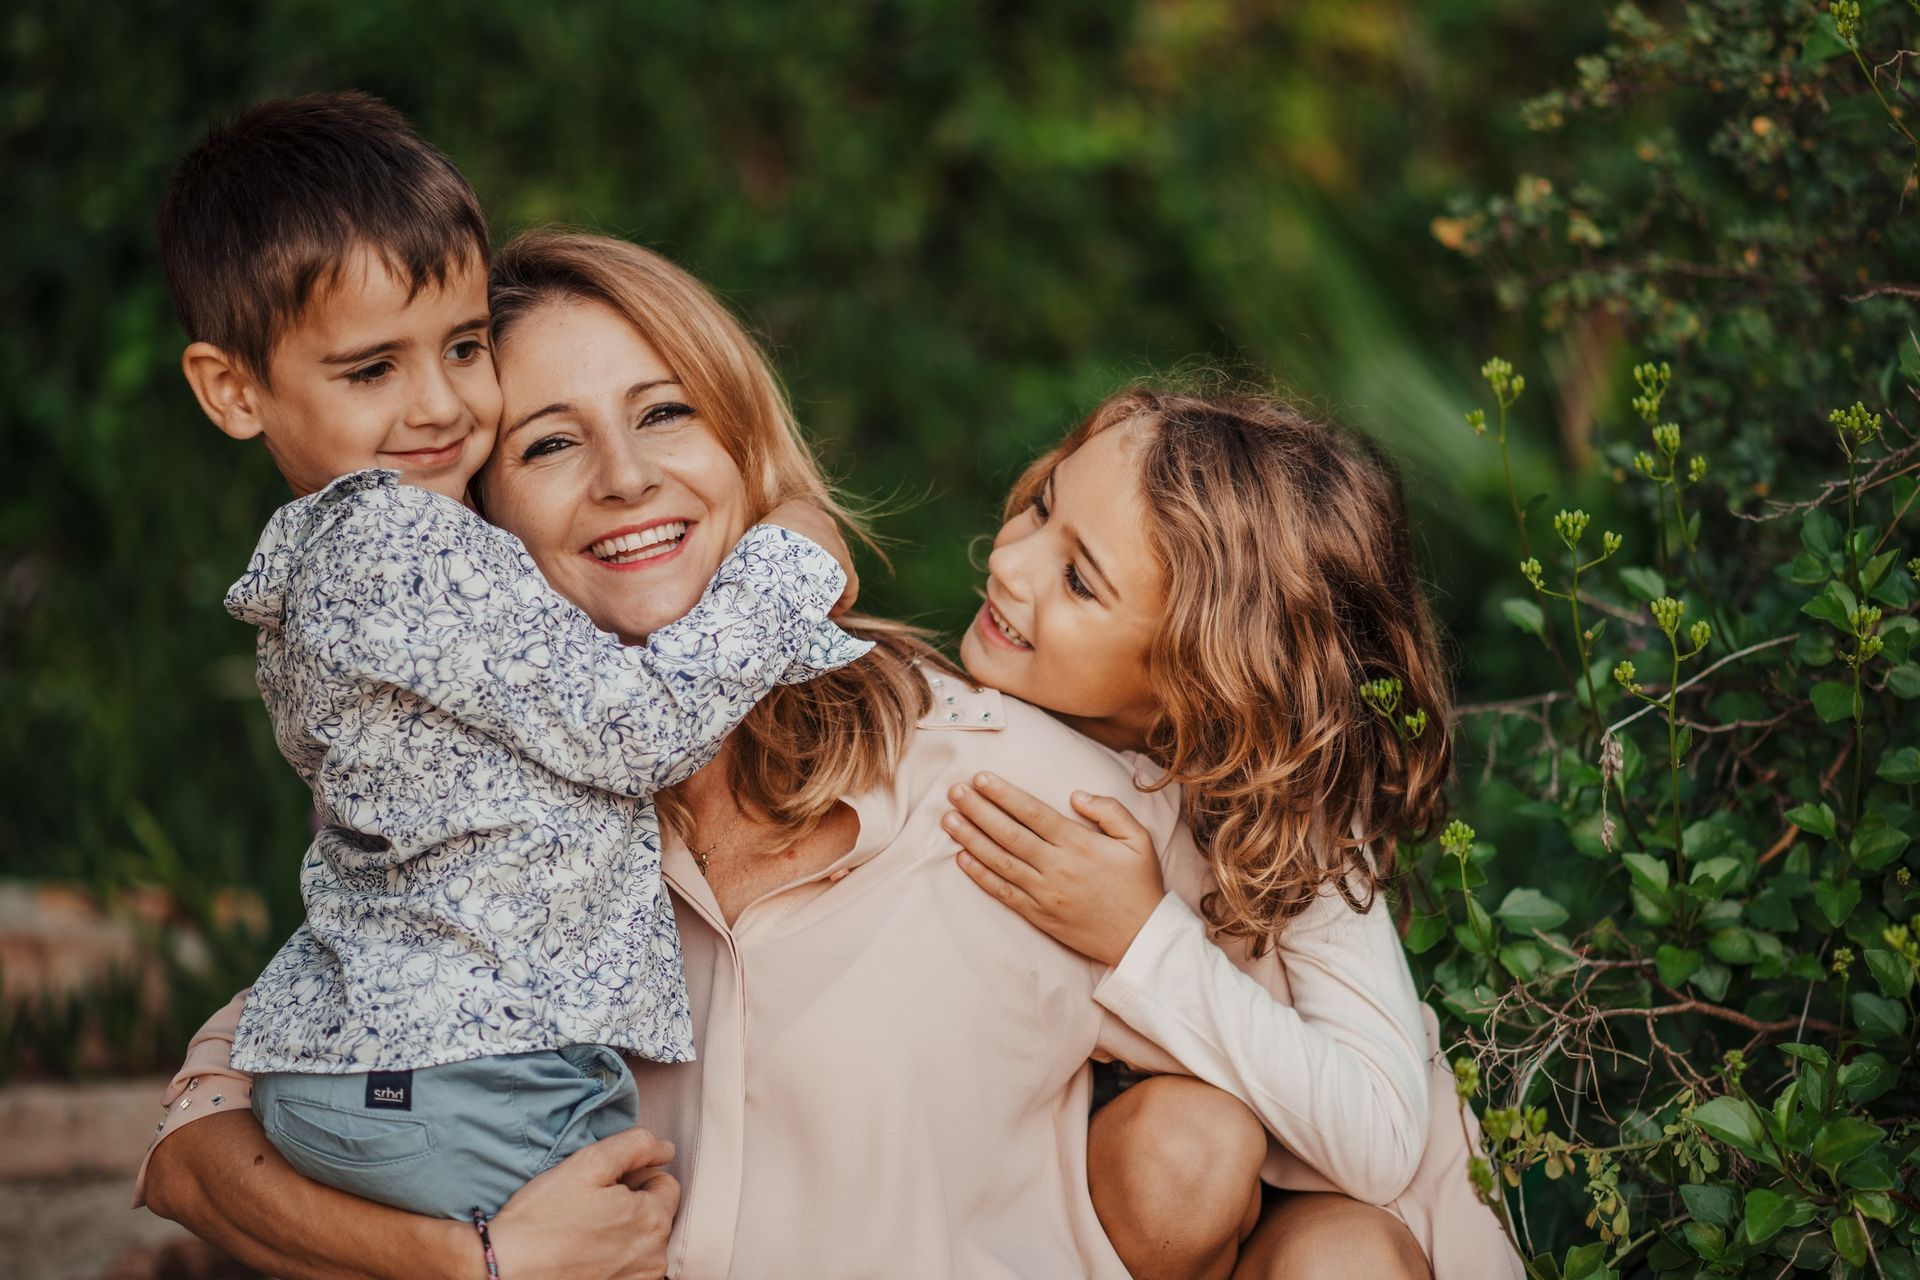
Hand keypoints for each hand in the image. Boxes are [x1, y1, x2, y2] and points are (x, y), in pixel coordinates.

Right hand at [488, 1126, 680, 1279]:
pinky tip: (585, 1251)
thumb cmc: (544, 1216)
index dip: (635, 1176)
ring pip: (644, 1240)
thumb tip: (667, 1148)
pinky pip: (629, 1265)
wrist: (505, 1269)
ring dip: (623, 1230)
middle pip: (657, 1213)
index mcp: (654, 1220)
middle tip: (591, 1205)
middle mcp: (656, 1257)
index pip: (665, 1183)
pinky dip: (614, 1256)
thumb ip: (636, 1146)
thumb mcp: (589, 1163)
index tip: (604, 1184)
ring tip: (585, 1229)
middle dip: (632, 1203)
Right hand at [763, 498, 858, 616]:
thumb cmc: (757, 545)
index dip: (803, 556)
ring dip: (829, 587)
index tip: (794, 574)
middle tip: (806, 591)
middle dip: (818, 571)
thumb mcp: (757, 533)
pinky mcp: (845, 565)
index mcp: (799, 509)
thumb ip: (766, 541)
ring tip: (819, 607)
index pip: (806, 532)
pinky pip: (848, 584)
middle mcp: (822, 521)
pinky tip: (834, 613)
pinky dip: (843, 599)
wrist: (773, 552)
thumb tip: (750, 556)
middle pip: (824, 549)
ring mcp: (836, 542)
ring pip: (836, 567)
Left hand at [943, 771, 1165, 966]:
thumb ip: (1109, 810)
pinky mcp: (1039, 915)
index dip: (1004, 794)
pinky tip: (961, 859)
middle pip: (1008, 833)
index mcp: (1079, 844)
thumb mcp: (1139, 839)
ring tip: (948, 819)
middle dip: (978, 810)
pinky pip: (1003, 893)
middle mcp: (1057, 867)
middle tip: (953, 791)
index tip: (981, 778)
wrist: (1142, 939)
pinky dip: (980, 875)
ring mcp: (1045, 894)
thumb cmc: (1140, 885)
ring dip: (971, 838)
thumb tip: (1075, 794)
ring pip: (1000, 861)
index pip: (1033, 812)